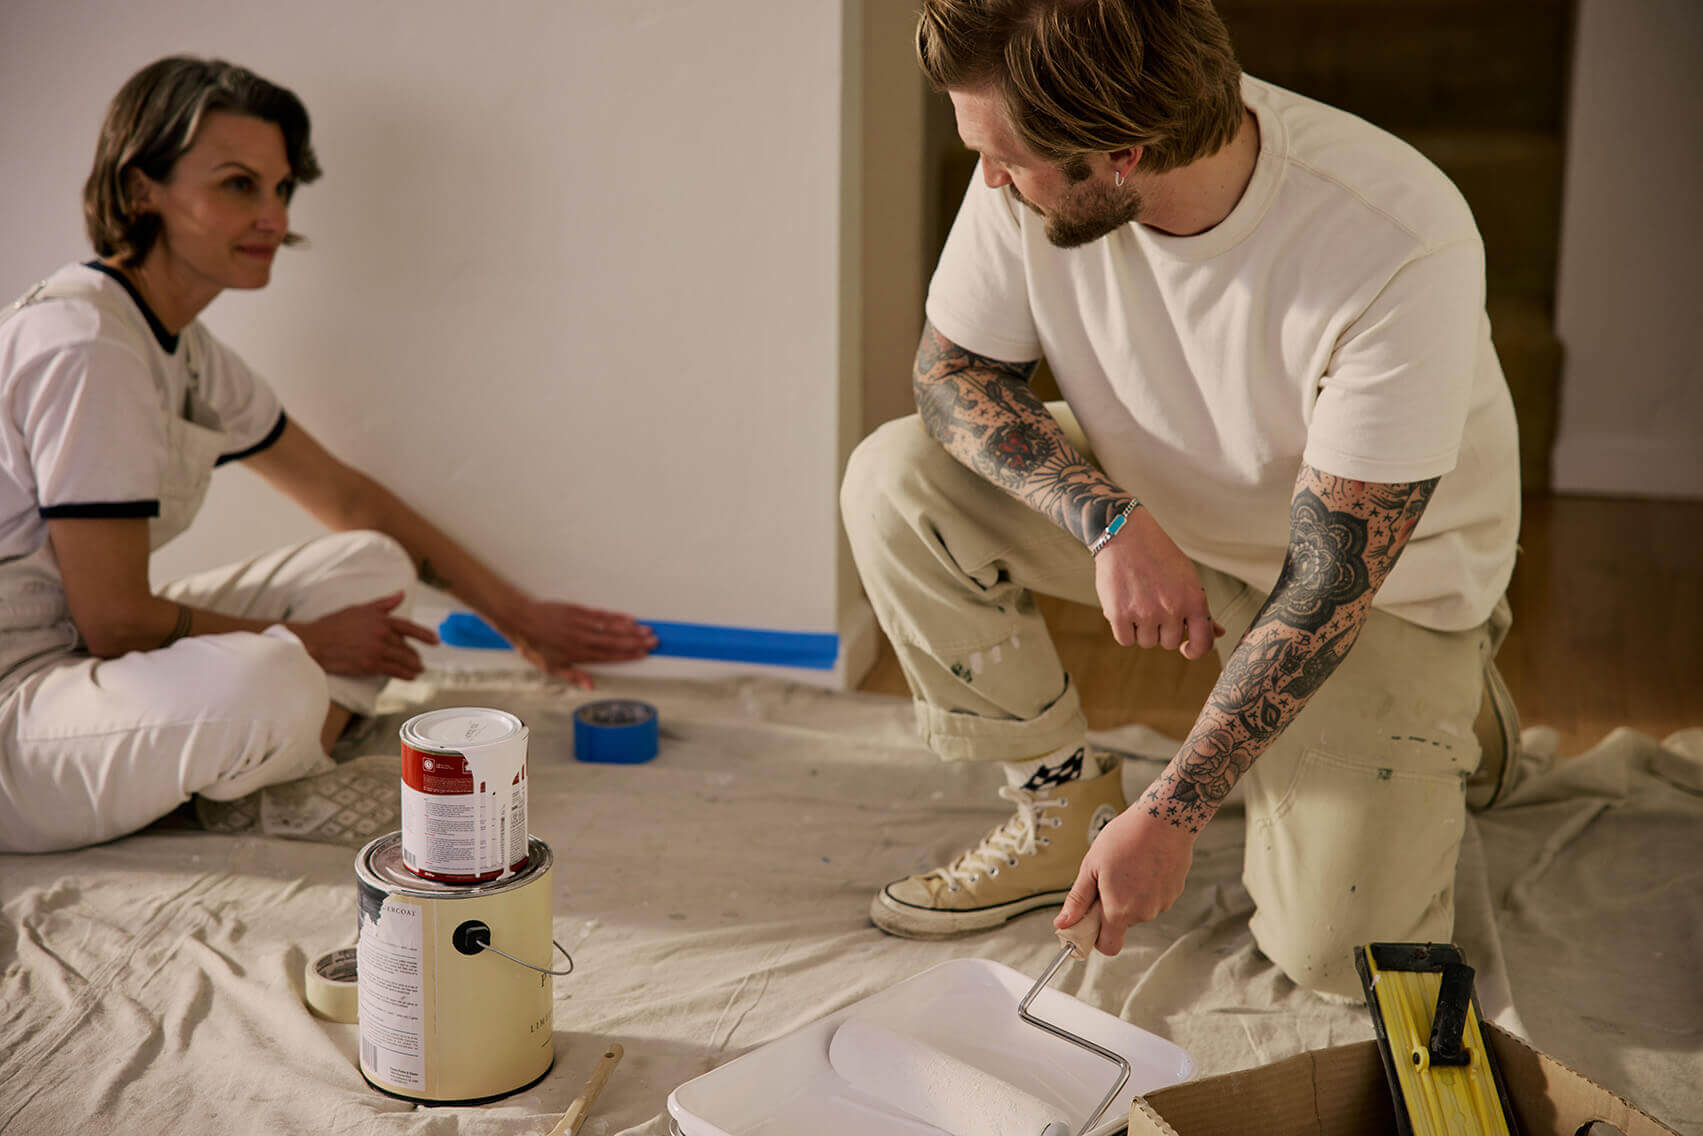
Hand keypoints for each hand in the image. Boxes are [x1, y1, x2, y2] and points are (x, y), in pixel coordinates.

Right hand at [290, 591, 437, 679]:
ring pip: (403, 659)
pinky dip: (405, 674)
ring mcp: (377, 650)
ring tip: (419, 669)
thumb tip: (401, 594)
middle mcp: (381, 634)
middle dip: (415, 655)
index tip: (436, 640)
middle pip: (406, 646)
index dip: (424, 634)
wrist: (315, 641)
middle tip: (420, 660)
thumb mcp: (359, 609)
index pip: (408, 627)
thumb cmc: (334, 624)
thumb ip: (383, 604)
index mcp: (380, 619)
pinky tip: (411, 677)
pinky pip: (393, 670)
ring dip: (413, 666)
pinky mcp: (370, 664)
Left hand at [506, 600, 655, 689]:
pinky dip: (615, 616)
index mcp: (578, 654)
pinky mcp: (577, 611)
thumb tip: (590, 686)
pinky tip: (628, 618)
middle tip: (654, 641)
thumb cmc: (534, 645)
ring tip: (647, 630)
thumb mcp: (549, 667)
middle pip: (614, 641)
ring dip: (630, 629)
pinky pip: (600, 614)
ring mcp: (581, 623)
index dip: (627, 655)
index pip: (608, 655)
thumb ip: (573, 676)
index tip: (643, 654)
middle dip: (635, 641)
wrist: (520, 620)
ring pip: (610, 627)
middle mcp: (582, 639)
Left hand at [1054, 802, 1194, 954]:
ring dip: (1130, 894)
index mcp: (1120, 910)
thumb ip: (1078, 899)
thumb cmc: (1125, 837)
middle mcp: (1144, 913)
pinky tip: (1145, 863)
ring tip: (1129, 864)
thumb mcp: (1091, 866)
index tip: (1089, 922)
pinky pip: (1154, 897)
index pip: (1108, 946)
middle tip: (1108, 877)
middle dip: (1112, 906)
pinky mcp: (1175, 891)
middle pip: (1122, 923)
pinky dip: (1147, 886)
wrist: (1164, 818)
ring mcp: (1162, 903)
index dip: (1095, 938)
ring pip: (1139, 908)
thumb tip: (1063, 923)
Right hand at [1093, 508, 1224, 658]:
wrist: (1125, 535)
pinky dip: (1124, 629)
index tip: (1186, 647)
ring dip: (1142, 629)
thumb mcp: (1187, 578)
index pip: (1202, 643)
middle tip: (1153, 606)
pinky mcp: (1119, 614)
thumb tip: (1218, 633)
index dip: (1194, 650)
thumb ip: (1201, 609)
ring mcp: (1145, 613)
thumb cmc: (1159, 556)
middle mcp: (1172, 608)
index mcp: (1194, 599)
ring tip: (1137, 603)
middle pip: (1169, 643)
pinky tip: (1124, 609)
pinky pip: (1125, 639)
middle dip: (1162, 630)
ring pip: (1147, 642)